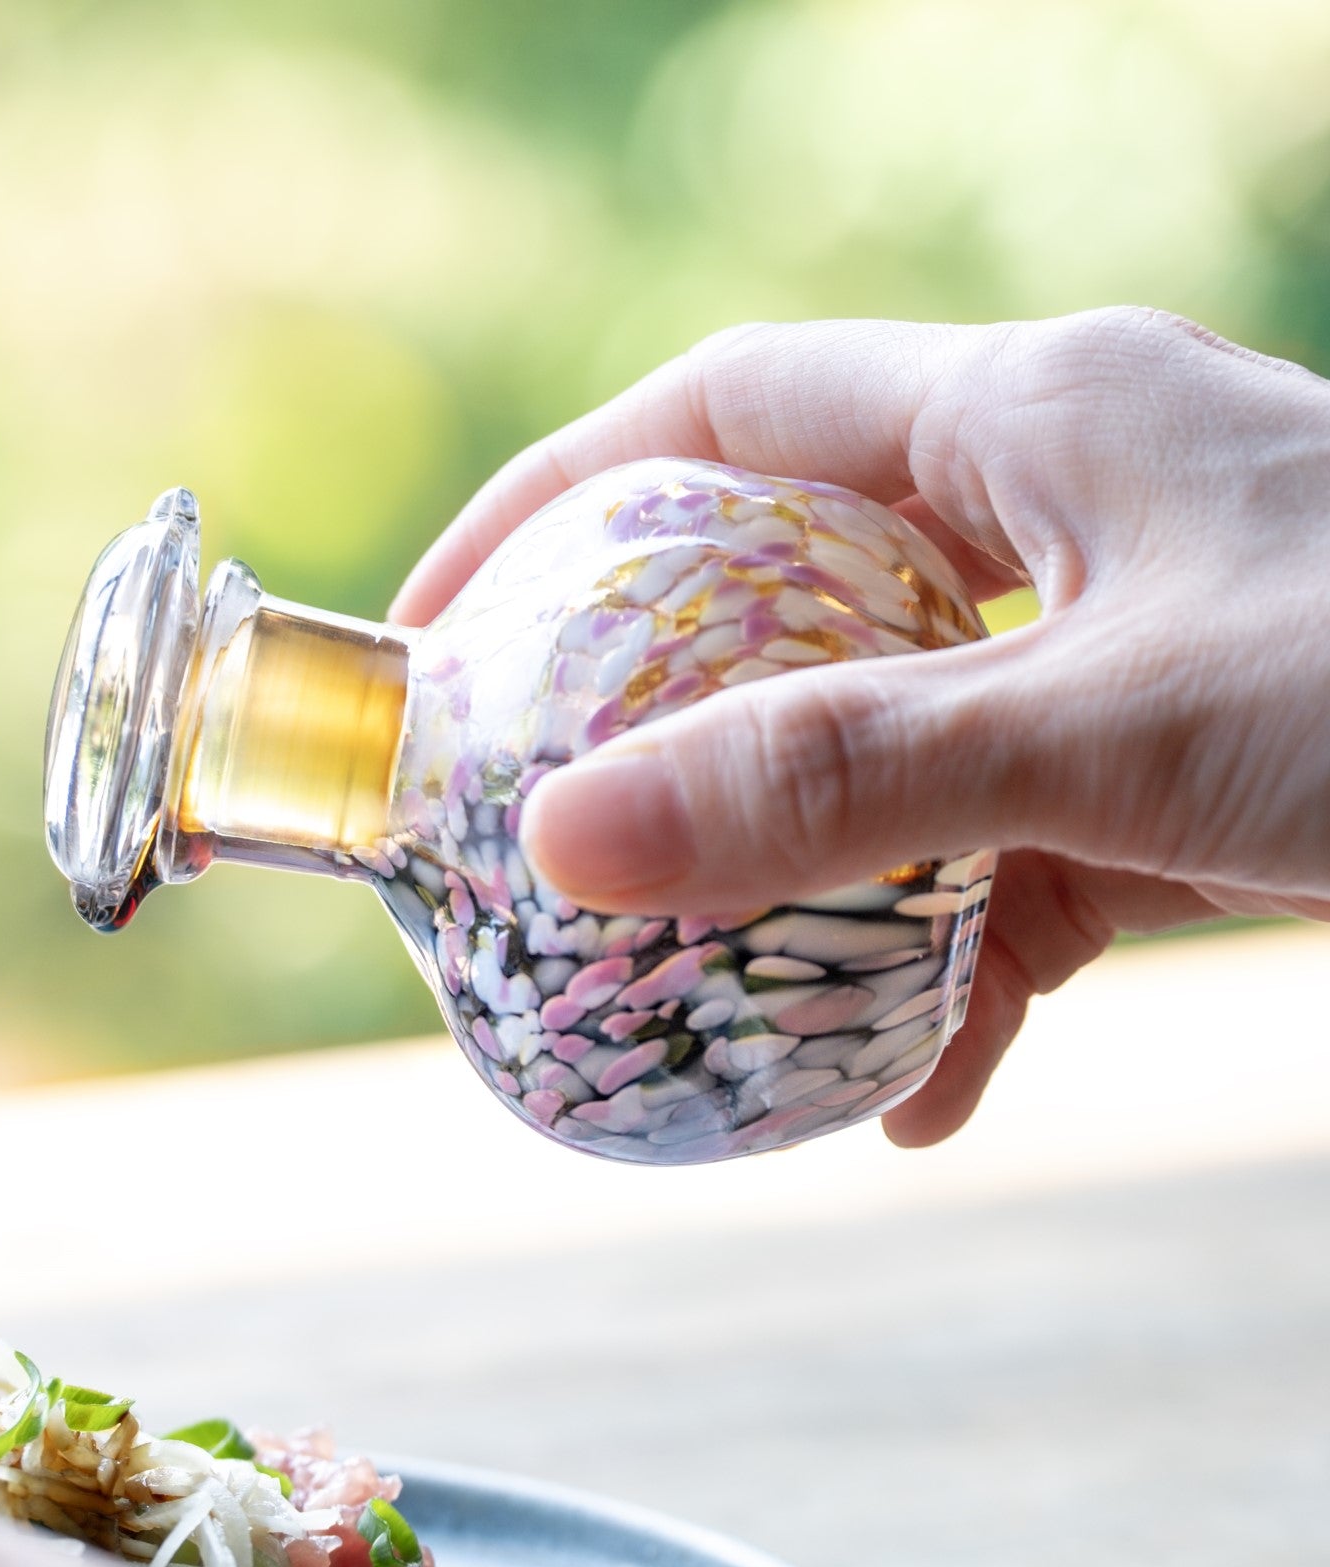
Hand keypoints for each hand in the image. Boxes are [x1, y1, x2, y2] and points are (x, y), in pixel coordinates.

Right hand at [393, 309, 1329, 1143]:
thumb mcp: (1104, 733)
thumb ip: (836, 778)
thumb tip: (568, 835)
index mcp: (1034, 418)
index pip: (729, 411)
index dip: (560, 500)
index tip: (444, 624)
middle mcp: (1066, 513)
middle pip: (792, 590)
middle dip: (664, 714)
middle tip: (549, 828)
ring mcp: (1126, 650)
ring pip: (897, 753)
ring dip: (812, 882)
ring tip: (720, 1002)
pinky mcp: (1184, 779)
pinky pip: (1017, 866)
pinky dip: (961, 974)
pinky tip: (929, 1094)